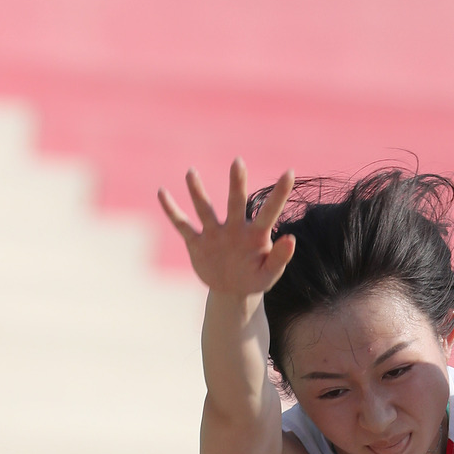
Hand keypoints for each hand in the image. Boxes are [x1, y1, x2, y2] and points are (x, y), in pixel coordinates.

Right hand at [158, 160, 295, 298]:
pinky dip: (172, 211)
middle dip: (236, 184)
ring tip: (191, 173)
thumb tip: (291, 239)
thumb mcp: (269, 274)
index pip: (270, 211)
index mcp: (256, 235)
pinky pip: (182, 225)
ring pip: (205, 209)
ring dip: (197, 192)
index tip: (290, 173)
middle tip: (237, 162)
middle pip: (236, 202)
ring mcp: (214, 233)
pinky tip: (162, 193)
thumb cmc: (255, 278)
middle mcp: (235, 228)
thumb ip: (279, 258)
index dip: (280, 194)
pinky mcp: (197, 243)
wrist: (233, 291)